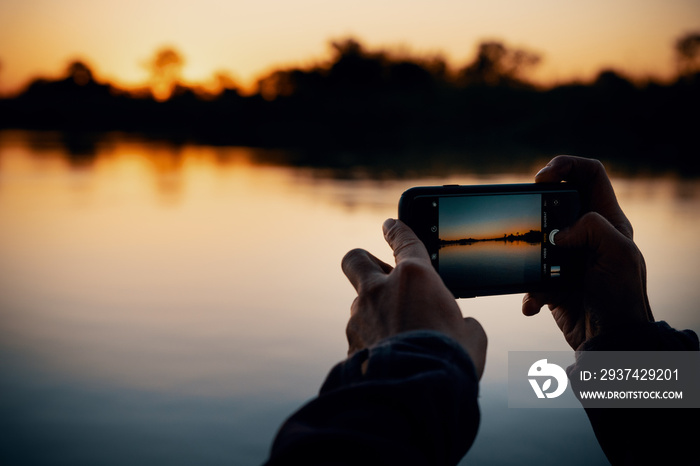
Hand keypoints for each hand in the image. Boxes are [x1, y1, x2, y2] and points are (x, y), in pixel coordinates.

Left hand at [342, 218, 486, 377]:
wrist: (416, 393)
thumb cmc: (451, 359)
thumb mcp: (470, 334)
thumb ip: (461, 321)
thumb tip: (460, 328)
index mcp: (415, 277)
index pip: (403, 240)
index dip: (397, 229)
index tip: (390, 225)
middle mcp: (380, 290)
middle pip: (356, 259)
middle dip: (364, 261)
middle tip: (378, 274)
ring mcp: (361, 317)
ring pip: (360, 305)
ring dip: (375, 313)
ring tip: (397, 336)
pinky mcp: (352, 343)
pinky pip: (360, 337)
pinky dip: (372, 343)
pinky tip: (388, 359)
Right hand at [522, 155, 653, 349]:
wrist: (609, 342)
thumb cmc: (623, 300)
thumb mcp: (619, 254)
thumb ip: (593, 228)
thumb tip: (559, 232)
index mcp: (608, 221)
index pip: (590, 175)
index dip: (566, 166)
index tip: (541, 178)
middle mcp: (587, 234)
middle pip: (556, 201)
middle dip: (537, 209)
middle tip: (526, 216)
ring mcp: (567, 257)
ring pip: (537, 238)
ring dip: (528, 255)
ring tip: (535, 271)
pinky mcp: (551, 280)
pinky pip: (530, 275)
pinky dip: (528, 290)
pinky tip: (535, 303)